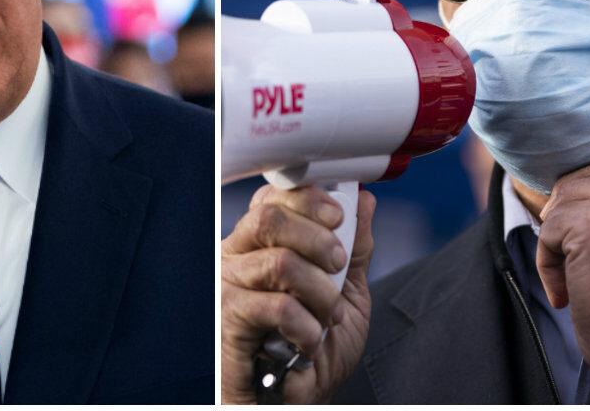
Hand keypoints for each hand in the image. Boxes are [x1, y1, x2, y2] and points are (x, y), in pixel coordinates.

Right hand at [221, 185, 375, 402]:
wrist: (295, 402)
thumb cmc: (312, 353)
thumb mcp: (347, 294)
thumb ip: (354, 249)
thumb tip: (363, 201)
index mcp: (260, 244)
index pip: (273, 199)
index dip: (309, 200)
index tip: (338, 217)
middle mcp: (237, 257)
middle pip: (270, 218)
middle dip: (317, 238)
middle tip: (338, 265)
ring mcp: (227, 286)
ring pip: (280, 261)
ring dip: (320, 291)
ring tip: (330, 316)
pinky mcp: (227, 318)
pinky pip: (276, 306)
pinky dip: (306, 326)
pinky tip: (308, 341)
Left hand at [536, 158, 589, 376]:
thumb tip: (564, 187)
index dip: (585, 202)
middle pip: (579, 181)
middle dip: (566, 217)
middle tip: (576, 258)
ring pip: (561, 203)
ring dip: (557, 242)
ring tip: (577, 276)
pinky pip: (548, 230)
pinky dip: (547, 262)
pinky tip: (567, 291)